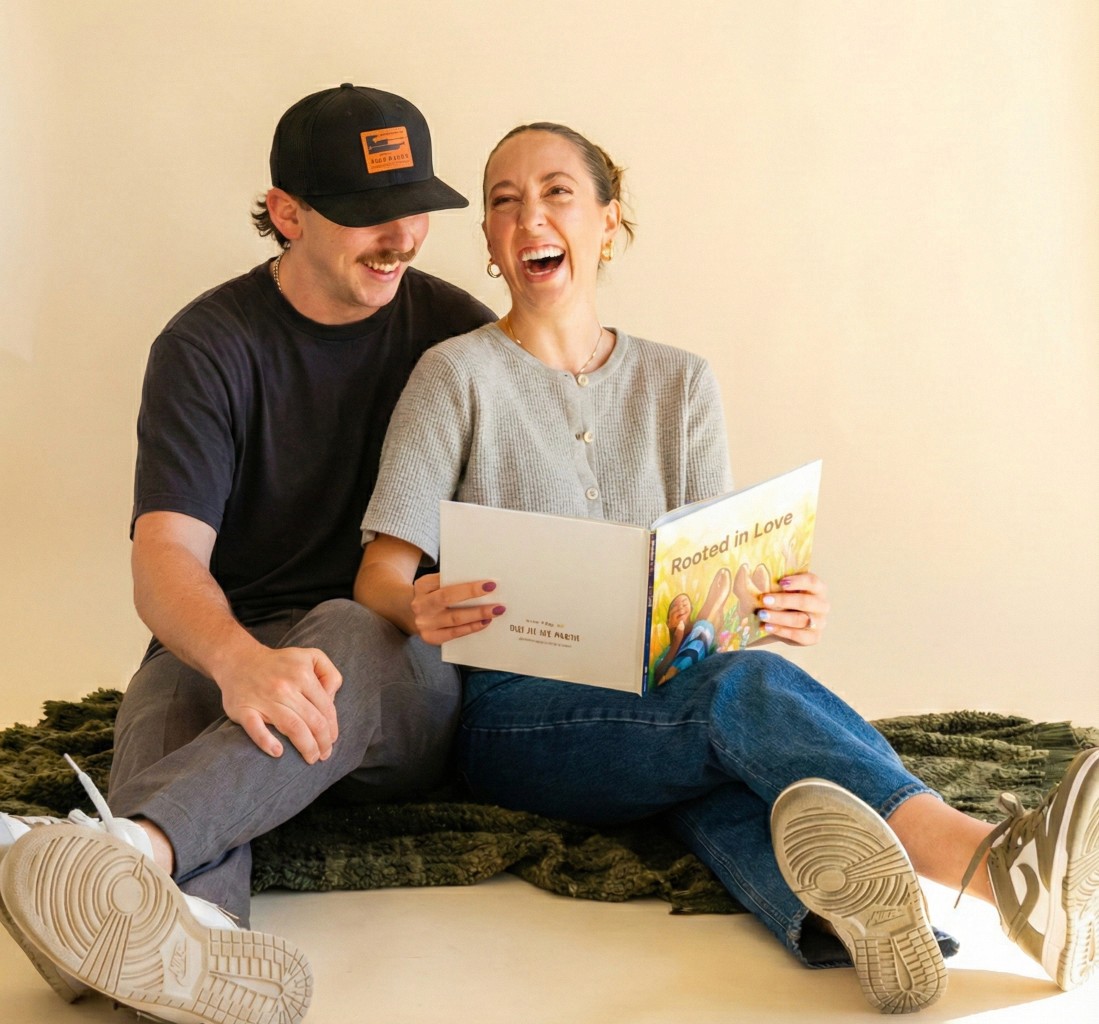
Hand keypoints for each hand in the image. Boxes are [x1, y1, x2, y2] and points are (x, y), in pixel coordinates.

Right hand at [217, 644, 342, 762]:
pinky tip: (278, 752)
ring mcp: (264, 698)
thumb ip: (330, 674)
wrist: (239, 660)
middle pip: (312, 720)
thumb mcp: (311, 656)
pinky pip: (256, 728)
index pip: (325, 707)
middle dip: (322, 742)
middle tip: (324, 755)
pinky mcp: (244, 709)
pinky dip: (266, 742)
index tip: (332, 740)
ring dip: (306, 746)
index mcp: (303, 674)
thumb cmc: (280, 663)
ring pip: (292, 727)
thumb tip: (333, 698)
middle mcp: (285, 686)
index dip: (332, 727)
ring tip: (311, 758)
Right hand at [409, 573, 504, 645]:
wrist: (411, 616)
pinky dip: (471, 628)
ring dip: (478, 614)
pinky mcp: (430, 637)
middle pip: (448, 597)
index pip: (445, 580)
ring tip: (496, 610)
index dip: (466, 583)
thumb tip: (480, 579)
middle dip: (472, 594)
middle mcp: (421, 604)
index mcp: (422, 586)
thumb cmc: (432, 596)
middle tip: (494, 591)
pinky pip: (454, 633)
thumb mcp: (434, 585)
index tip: (488, 583)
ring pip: (455, 618)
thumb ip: (451, 581)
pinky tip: (485, 622)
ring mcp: (424, 623)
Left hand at [757, 572, 829, 645]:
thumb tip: (757, 579)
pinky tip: (767, 627)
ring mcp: (820, 622)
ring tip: (762, 615)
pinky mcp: (814, 637)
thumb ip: (777, 585)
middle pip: (805, 601)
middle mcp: (822, 605)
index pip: (812, 582)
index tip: (781, 582)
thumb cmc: (783, 601)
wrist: (784, 624)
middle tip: (765, 599)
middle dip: (784, 600)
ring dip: (779, 617)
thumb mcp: (783, 591)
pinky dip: (781, 631)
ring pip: (800, 619)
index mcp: (818, 588)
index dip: (798, 581)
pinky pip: (798, 635)